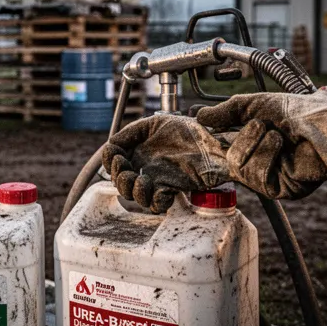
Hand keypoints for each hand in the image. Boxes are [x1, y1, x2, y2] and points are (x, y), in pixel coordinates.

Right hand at [102, 114, 233, 213]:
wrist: (217, 142)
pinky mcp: (173, 189)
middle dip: (118, 178)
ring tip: (141, 181)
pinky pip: (157, 203)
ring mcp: (159, 179)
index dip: (110, 160)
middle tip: (126, 170)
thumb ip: (132, 130)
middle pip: (120, 181)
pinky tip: (159, 190)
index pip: (114, 158)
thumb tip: (112, 142)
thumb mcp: (158, 122)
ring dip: (132, 191)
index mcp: (139, 148)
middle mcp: (146, 165)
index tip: (115, 155)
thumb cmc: (192, 131)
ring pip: (136, 196)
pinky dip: (154, 200)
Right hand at [195, 78, 326, 198]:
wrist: (323, 123)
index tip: (199, 128)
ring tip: (276, 134)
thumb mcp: (253, 105)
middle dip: (243, 140)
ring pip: (240, 170)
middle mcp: (260, 162)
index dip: (212, 141)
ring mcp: (270, 177)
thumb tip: (198, 116)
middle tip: (260, 125)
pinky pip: (258, 179)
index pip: (223, 149)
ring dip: (257, 146)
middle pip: (228, 161)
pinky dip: (267, 157)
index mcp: (252, 144)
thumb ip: (225, 112)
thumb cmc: (295, 111)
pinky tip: (281, 147)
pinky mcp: (281, 189)